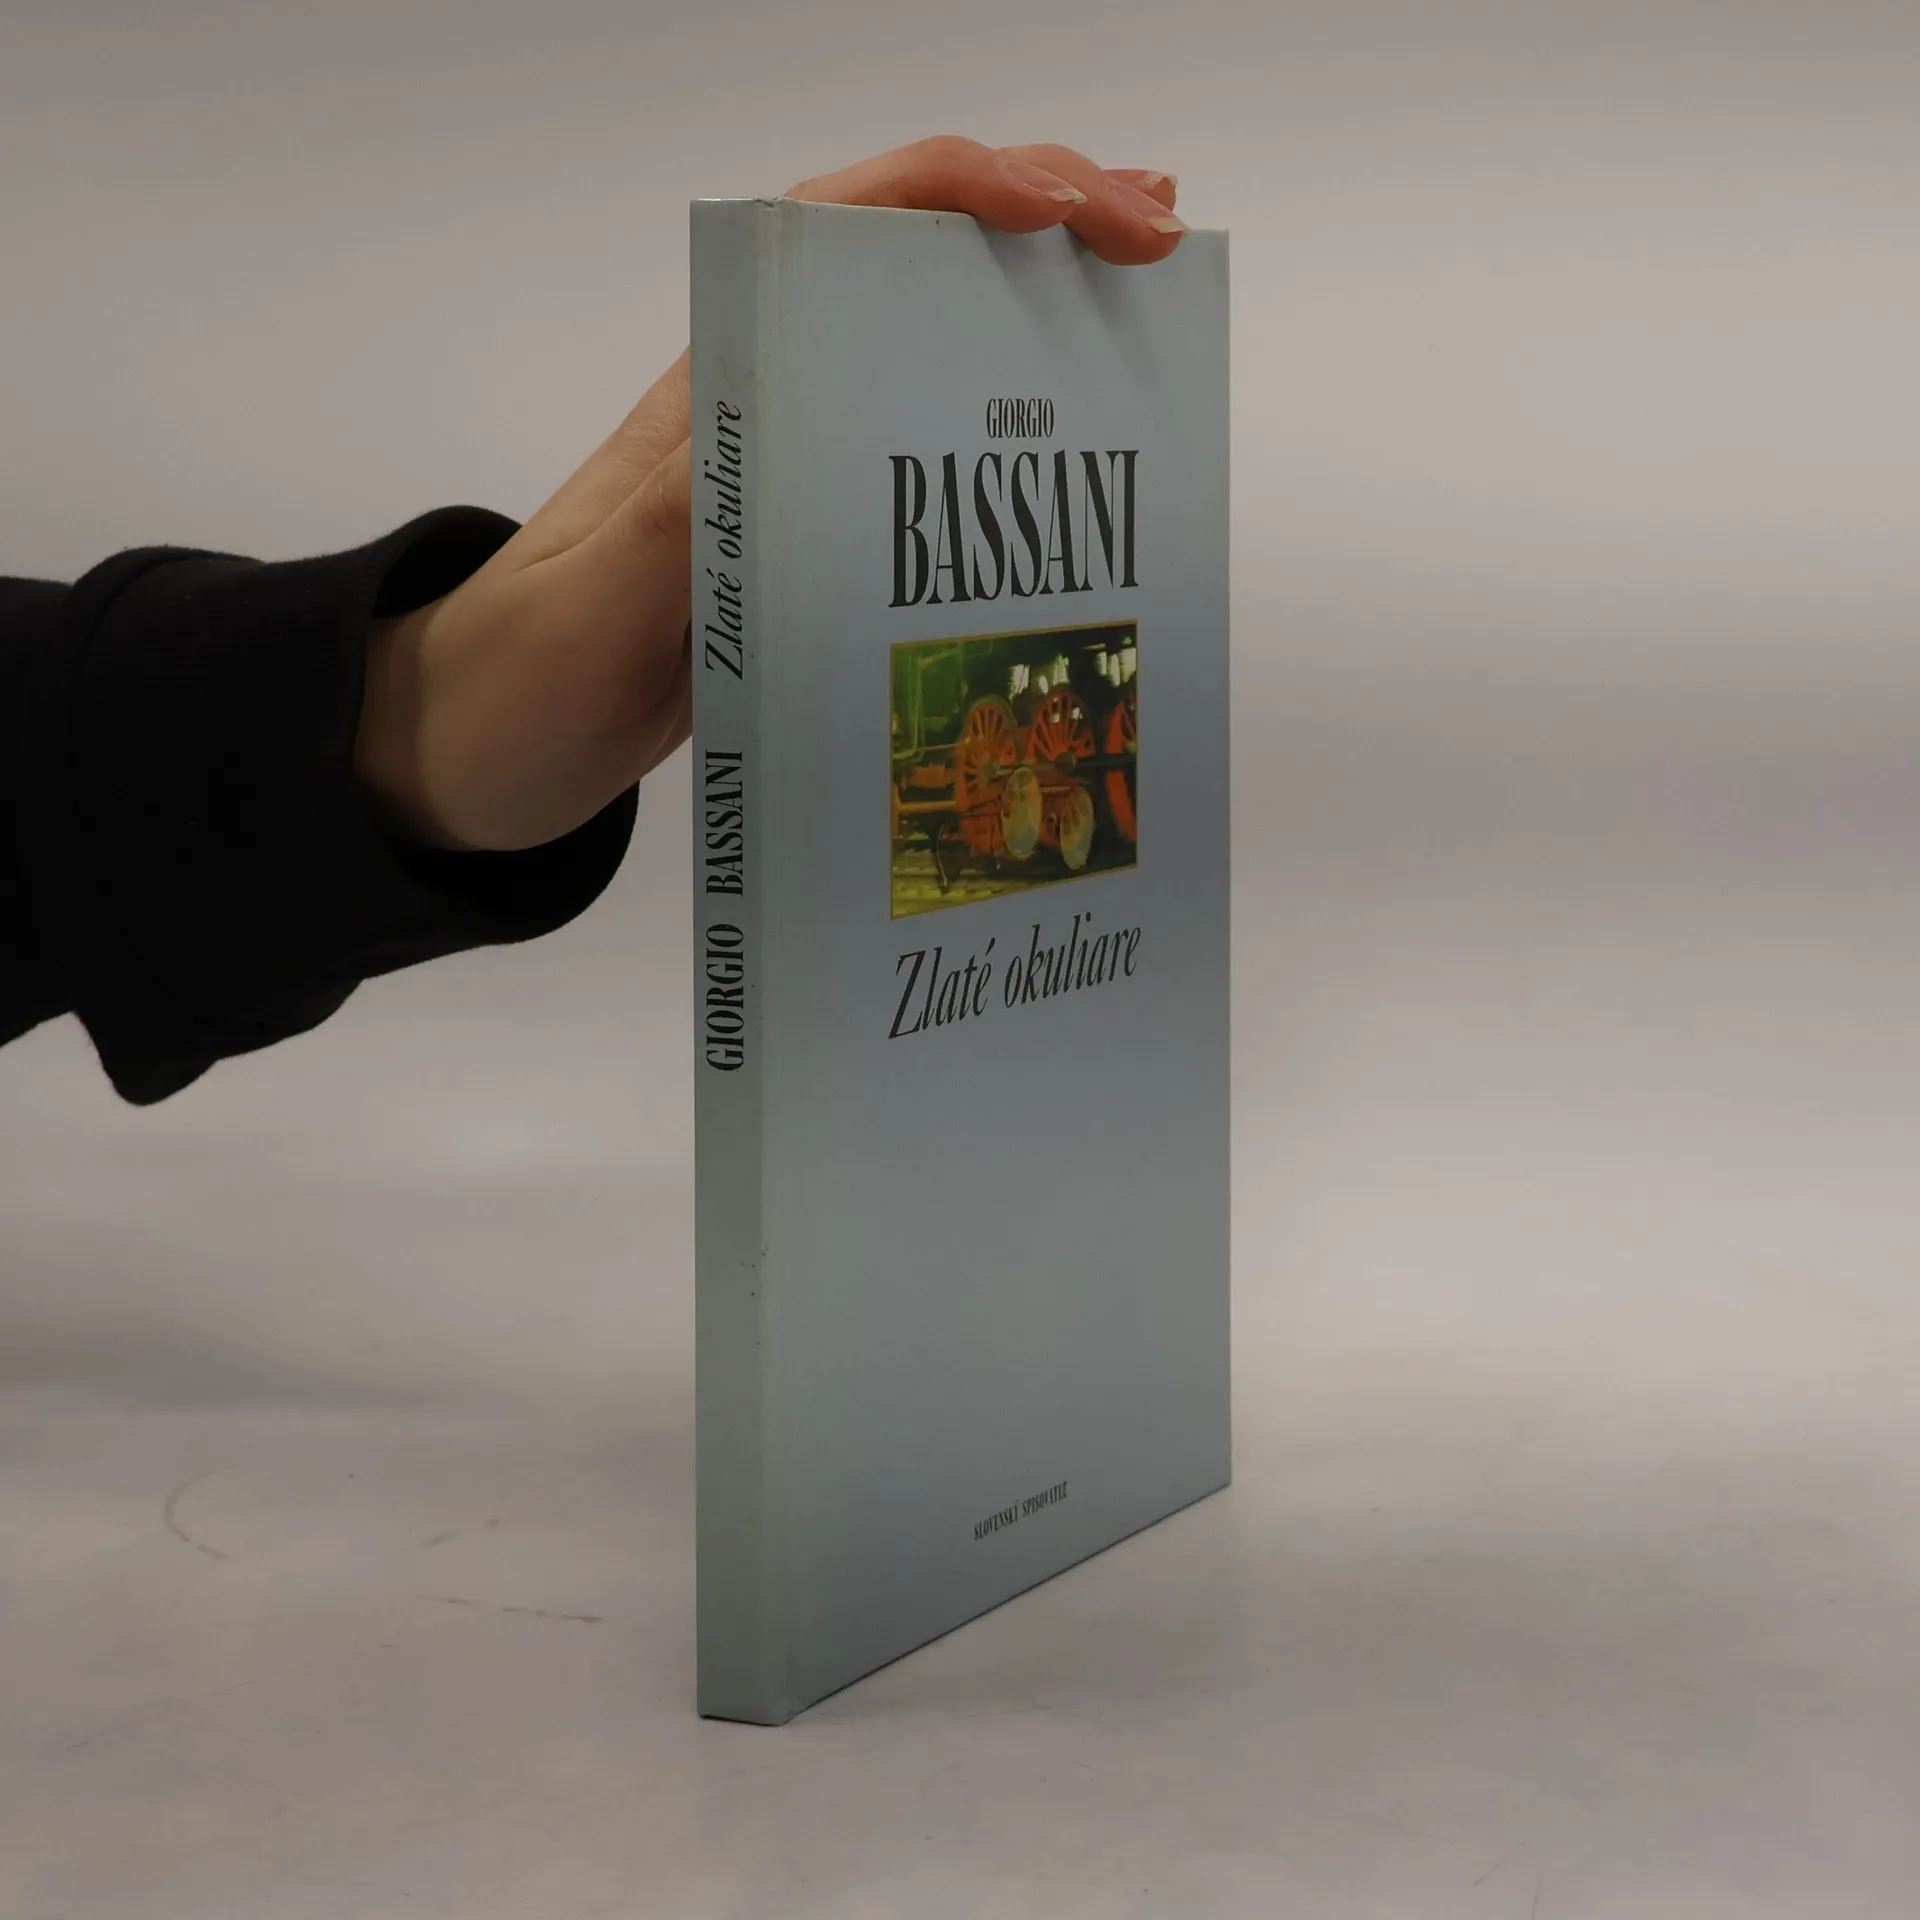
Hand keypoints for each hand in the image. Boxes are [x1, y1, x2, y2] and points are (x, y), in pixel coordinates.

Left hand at [356, 137, 1182, 853]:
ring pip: (925, 345)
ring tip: (1146, 297)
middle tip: (1159, 229)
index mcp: (707, 397)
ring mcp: (789, 469)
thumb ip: (665, 531)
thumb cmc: (511, 687)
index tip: (1071, 210)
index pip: (838, 231)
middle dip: (1037, 223)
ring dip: (1037, 308)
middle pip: (907, 263)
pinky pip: (919, 451)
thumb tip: (761, 431)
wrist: (476, 751)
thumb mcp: (583, 619)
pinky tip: (1073, 450)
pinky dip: (1003, 428)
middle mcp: (759, 405)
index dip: (962, 193)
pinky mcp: (804, 538)